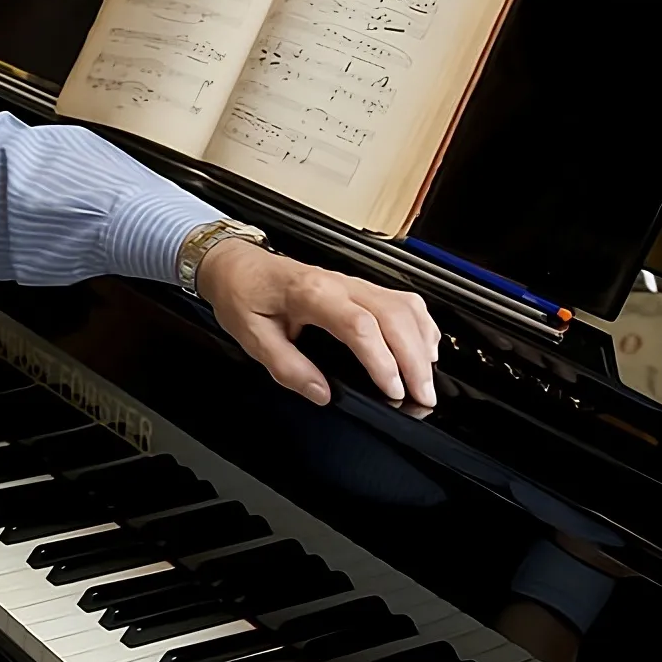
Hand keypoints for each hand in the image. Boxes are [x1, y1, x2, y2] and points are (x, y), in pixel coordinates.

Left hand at [195, 238, 440, 407]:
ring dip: (422, 343)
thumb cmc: (243, 294)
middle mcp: (340, 283)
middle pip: (394, 316)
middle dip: (414, 360)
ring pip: (404, 305)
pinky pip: (402, 300)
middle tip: (421, 396)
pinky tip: (423, 348)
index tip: (392, 390)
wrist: (236, 265)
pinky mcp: (360, 286)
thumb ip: (287, 367)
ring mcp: (353, 282)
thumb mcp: (252, 337)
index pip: (359, 325)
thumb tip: (320, 392)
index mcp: (311, 293)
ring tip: (425, 380)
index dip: (382, 360)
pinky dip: (420, 325)